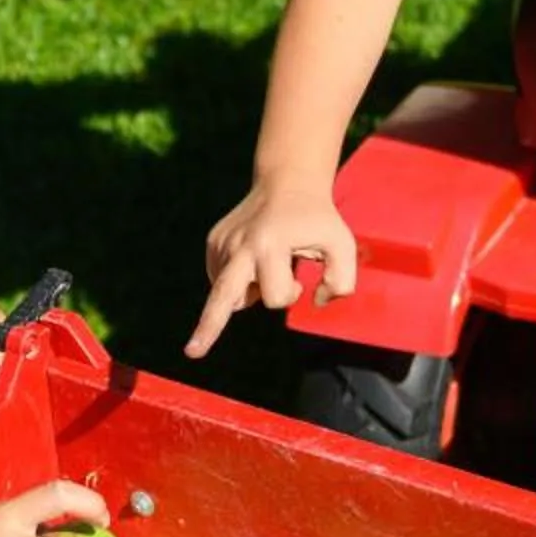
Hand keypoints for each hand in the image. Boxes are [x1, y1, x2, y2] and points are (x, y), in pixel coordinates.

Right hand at [187, 182, 356, 358]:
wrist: (287, 183)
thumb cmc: (317, 219)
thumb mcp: (342, 244)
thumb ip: (342, 280)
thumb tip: (315, 303)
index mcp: (269, 245)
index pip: (277, 298)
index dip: (291, 295)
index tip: (300, 279)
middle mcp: (239, 245)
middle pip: (223, 297)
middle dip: (208, 326)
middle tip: (192, 353)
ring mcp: (221, 243)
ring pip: (230, 293)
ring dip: (251, 288)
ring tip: (268, 258)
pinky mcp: (213, 242)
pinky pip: (222, 280)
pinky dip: (240, 279)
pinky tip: (255, 258)